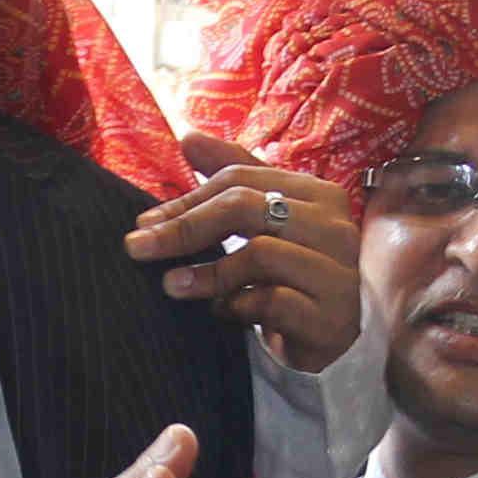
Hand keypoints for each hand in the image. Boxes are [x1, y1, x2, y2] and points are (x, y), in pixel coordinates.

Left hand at [124, 168, 361, 375]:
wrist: (329, 340)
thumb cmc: (292, 276)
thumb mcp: (265, 223)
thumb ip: (235, 178)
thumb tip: (188, 137)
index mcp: (319, 193)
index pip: (241, 179)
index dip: (187, 199)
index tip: (145, 223)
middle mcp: (335, 226)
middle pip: (245, 208)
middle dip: (184, 227)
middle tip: (139, 248)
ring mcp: (338, 272)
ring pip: (259, 254)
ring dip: (207, 272)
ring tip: (173, 285)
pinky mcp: (331, 317)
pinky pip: (272, 301)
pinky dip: (238, 305)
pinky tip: (224, 312)